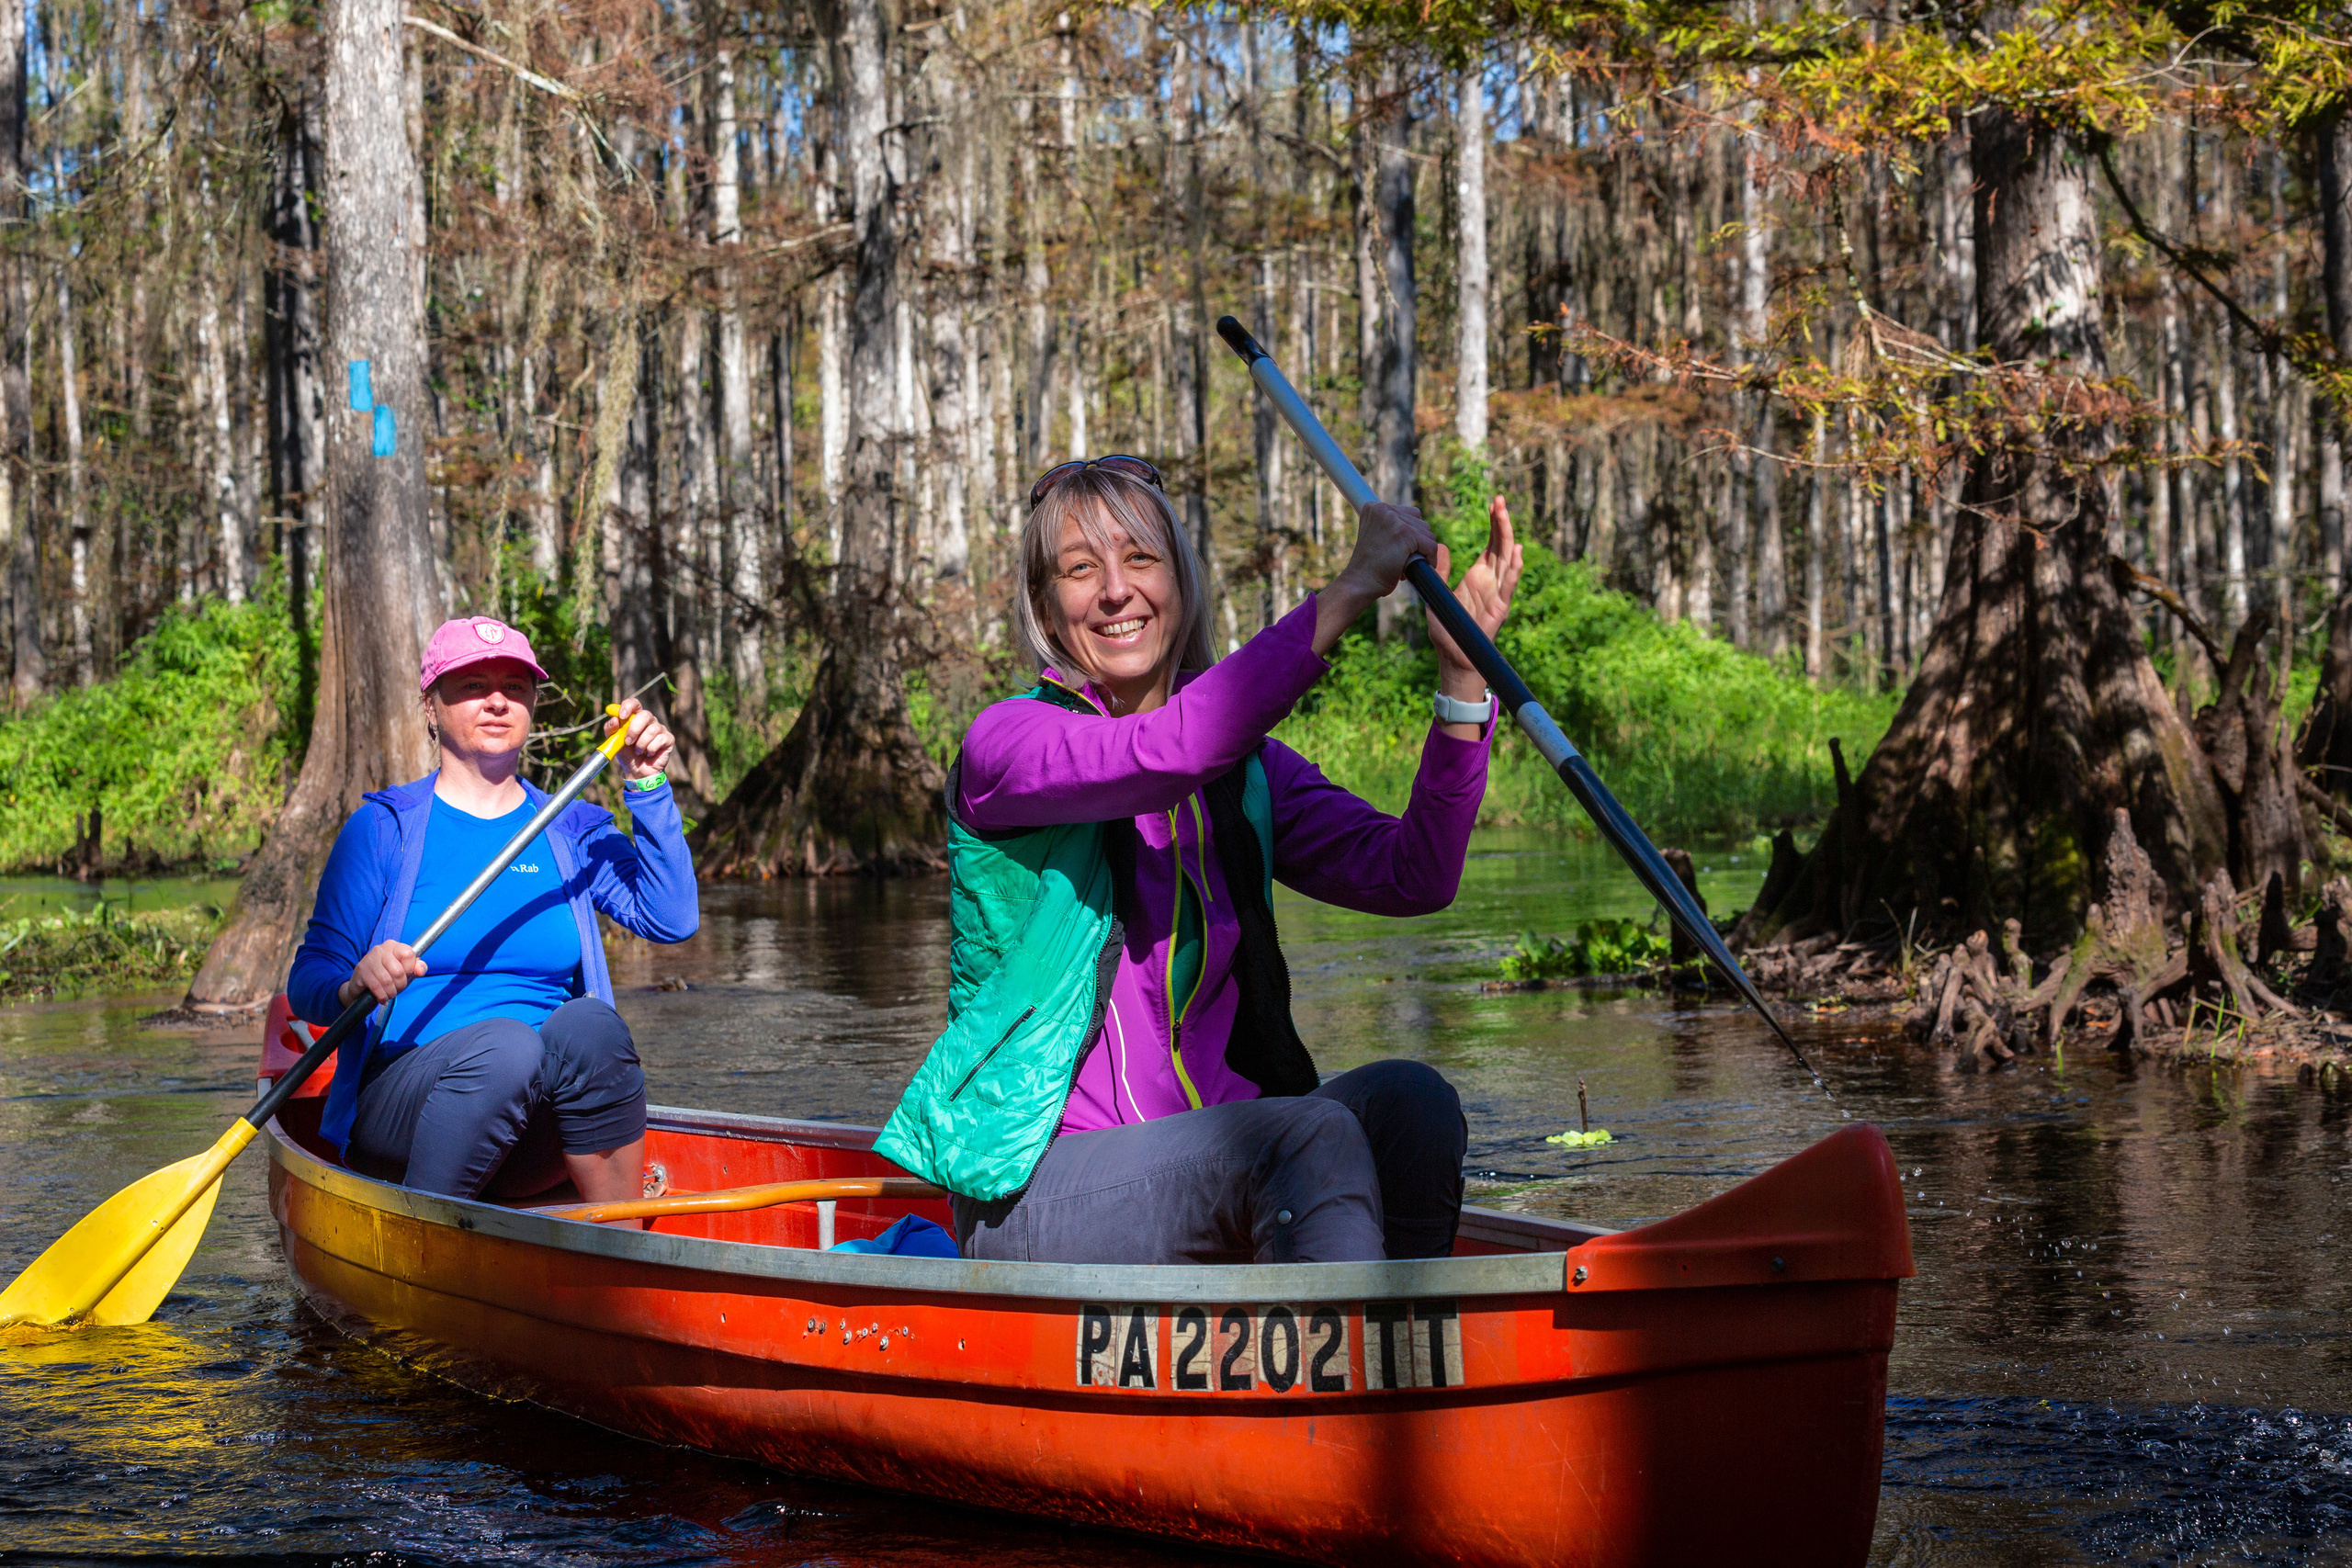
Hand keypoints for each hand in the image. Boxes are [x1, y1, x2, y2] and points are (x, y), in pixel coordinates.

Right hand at [339, 940, 425, 1008]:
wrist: (363, 984)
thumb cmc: (388, 975)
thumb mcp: (406, 970)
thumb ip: (418, 968)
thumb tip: (420, 971)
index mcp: (394, 946)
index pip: (409, 955)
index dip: (410, 969)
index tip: (406, 975)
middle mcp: (381, 949)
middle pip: (398, 971)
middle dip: (400, 985)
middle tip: (397, 988)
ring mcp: (369, 959)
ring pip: (387, 980)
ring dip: (391, 992)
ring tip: (390, 994)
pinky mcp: (361, 971)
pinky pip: (376, 987)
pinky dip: (382, 996)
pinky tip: (382, 998)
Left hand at [606, 697, 674, 780]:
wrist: (636, 771)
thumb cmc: (626, 754)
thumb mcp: (614, 741)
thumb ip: (611, 729)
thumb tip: (615, 719)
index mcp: (635, 717)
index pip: (634, 703)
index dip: (628, 706)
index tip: (622, 716)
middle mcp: (649, 721)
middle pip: (645, 715)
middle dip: (634, 729)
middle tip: (628, 742)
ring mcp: (660, 729)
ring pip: (652, 729)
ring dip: (641, 743)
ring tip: (638, 751)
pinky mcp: (668, 739)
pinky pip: (660, 739)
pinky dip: (651, 748)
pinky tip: (649, 753)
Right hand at [1313, 502, 1443, 655]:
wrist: (1358, 586)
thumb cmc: (1368, 570)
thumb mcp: (1378, 541)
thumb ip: (1392, 529)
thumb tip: (1417, 523)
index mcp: (1374, 506)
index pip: (1408, 514)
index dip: (1409, 535)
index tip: (1395, 553)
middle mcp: (1383, 508)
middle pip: (1420, 521)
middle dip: (1416, 544)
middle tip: (1396, 562)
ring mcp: (1394, 520)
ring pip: (1427, 533)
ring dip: (1420, 553)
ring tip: (1398, 566)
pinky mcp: (1404, 534)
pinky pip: (1429, 545)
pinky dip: (1425, 559)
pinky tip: (1407, 570)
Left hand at [1427, 494, 1524, 700]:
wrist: (1453, 657)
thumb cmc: (1447, 629)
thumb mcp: (1438, 594)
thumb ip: (1440, 571)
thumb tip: (1439, 546)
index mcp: (1478, 575)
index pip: (1491, 543)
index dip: (1493, 524)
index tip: (1493, 504)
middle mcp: (1491, 581)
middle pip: (1501, 545)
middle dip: (1501, 522)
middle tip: (1499, 499)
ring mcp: (1498, 593)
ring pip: (1507, 559)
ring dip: (1508, 537)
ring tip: (1505, 515)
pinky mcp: (1500, 607)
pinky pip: (1509, 585)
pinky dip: (1514, 567)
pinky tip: (1516, 550)